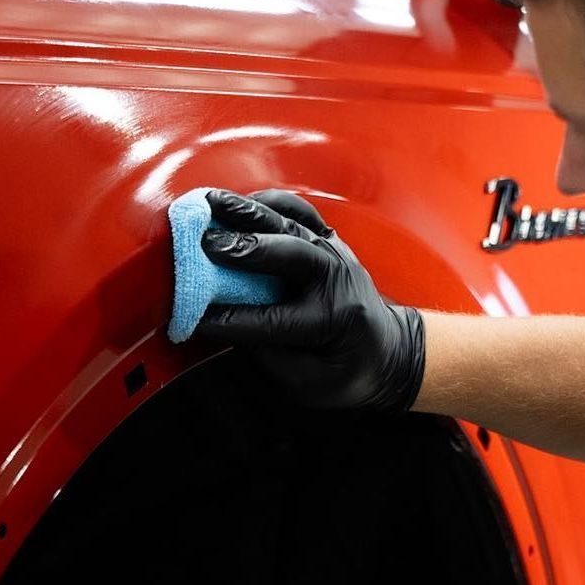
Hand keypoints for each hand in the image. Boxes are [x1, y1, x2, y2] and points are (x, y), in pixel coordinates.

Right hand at [197, 189, 425, 411]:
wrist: (389, 351)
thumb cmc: (347, 373)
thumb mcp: (309, 382)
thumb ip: (270, 355)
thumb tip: (227, 323)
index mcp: (334, 321)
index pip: (273, 321)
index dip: (231, 321)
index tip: (195, 320)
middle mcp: (338, 279)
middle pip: (291, 254)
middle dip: (245, 248)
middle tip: (205, 244)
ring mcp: (336, 253)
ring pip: (292, 224)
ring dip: (247, 212)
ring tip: (210, 203)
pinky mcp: (330, 240)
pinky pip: (300, 211)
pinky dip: (269, 203)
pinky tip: (238, 202)